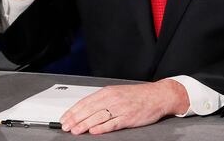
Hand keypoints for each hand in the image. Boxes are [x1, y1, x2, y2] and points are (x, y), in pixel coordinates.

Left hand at [60, 80, 188, 134]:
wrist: (159, 95)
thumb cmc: (139, 96)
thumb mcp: (118, 93)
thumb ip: (102, 100)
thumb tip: (84, 110)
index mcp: (109, 92)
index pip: (86, 102)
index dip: (73, 111)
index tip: (64, 118)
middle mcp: (113, 99)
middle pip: (89, 110)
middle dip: (75, 119)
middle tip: (65, 126)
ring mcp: (121, 108)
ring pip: (98, 117)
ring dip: (84, 124)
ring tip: (75, 131)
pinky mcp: (129, 117)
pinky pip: (113, 123)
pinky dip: (102, 128)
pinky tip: (94, 131)